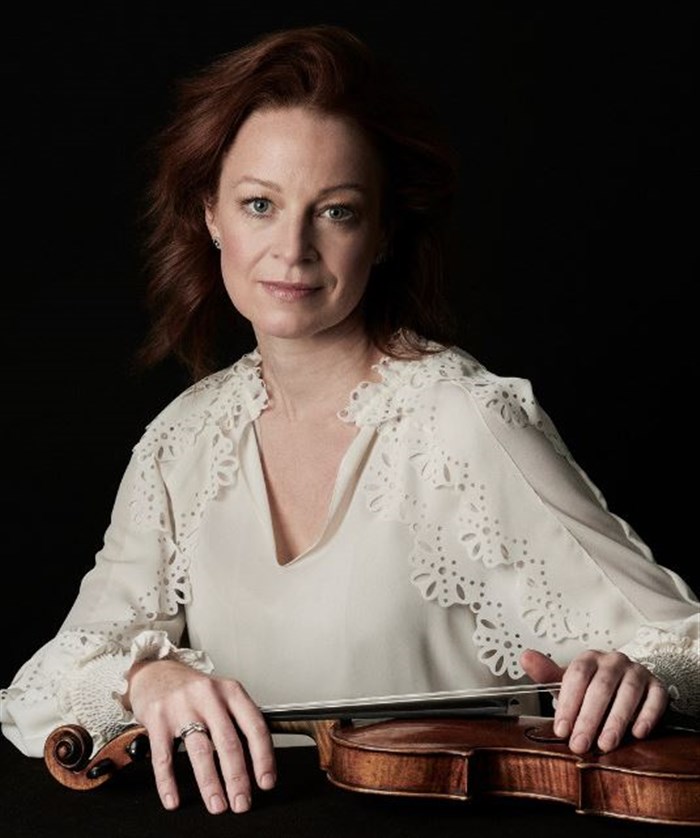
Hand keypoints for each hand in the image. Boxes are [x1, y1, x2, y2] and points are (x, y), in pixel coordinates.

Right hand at [126, 659, 275, 813]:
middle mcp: (209, 695)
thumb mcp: (222, 695)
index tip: (265, 782)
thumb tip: (256, 762)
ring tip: (217, 805)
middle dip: (237, 778)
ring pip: (200, 751)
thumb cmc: (194, 690)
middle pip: (228, 742)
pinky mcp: (158, 717)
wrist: (156, 671)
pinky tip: (173, 799)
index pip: (254, 726)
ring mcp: (182, 706)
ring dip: (210, 783)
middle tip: (242, 803)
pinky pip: (164, 756)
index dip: (263, 757)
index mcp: (231, 691)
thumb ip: (238, 721)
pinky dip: (168, 782)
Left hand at [520, 648, 668, 753]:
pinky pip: (655, 699)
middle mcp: (613, 661)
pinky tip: (637, 733)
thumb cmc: (592, 687)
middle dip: (589, 718)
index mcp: (589, 658)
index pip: (577, 676)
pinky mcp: (657, 686)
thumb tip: (525, 657)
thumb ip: (546, 674)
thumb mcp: (568, 682)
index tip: (561, 729)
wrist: (624, 685)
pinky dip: (647, 716)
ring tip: (605, 744)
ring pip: (628, 693)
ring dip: (616, 720)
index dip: (569, 703)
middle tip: (580, 744)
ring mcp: (637, 672)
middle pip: (601, 686)